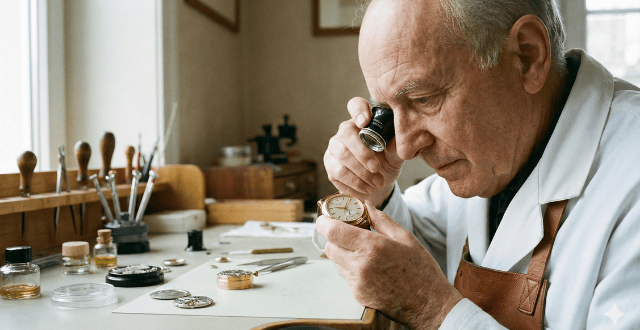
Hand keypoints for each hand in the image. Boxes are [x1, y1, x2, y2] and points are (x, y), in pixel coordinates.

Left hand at [316, 202, 462, 328]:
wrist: (428, 304)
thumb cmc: (421, 270)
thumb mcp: (405, 238)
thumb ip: (381, 220)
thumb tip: (365, 205)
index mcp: (372, 247)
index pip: (333, 232)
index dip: (324, 222)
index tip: (325, 218)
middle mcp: (361, 266)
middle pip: (329, 247)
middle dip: (334, 238)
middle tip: (347, 233)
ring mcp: (358, 283)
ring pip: (336, 262)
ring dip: (343, 253)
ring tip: (364, 252)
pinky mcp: (358, 296)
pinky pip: (346, 276)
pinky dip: (352, 269)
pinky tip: (370, 268)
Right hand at [324, 97, 403, 207]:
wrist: (377, 185)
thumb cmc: (386, 162)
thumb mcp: (396, 153)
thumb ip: (397, 145)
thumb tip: (403, 138)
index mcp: (363, 121)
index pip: (355, 105)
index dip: (358, 110)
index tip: (364, 122)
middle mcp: (346, 130)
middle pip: (346, 133)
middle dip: (363, 153)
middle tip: (377, 168)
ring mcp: (335, 147)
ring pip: (342, 155)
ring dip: (361, 172)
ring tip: (377, 183)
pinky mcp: (330, 165)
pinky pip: (338, 172)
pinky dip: (355, 183)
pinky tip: (367, 188)